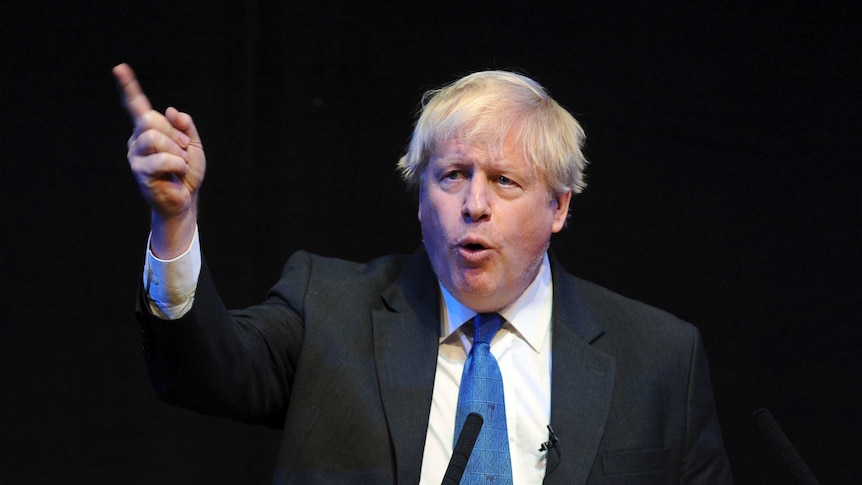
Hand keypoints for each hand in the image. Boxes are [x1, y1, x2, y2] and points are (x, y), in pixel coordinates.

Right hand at [114, 63, 205, 257]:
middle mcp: (137, 139)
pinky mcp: (140, 172)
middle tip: (183, 149)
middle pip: (149, 119)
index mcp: (149, 130)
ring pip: (154, 137)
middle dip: (173, 133)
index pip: (136, 105)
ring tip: (180, 164)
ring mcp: (135, 156)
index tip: (119, 68)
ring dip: (176, 150)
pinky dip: (178, 164)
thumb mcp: (193, 145)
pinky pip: (163, 159)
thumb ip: (185, 126)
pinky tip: (177, 174)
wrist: (186, 199)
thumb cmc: (187, 172)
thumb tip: (170, 110)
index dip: (129, 87)